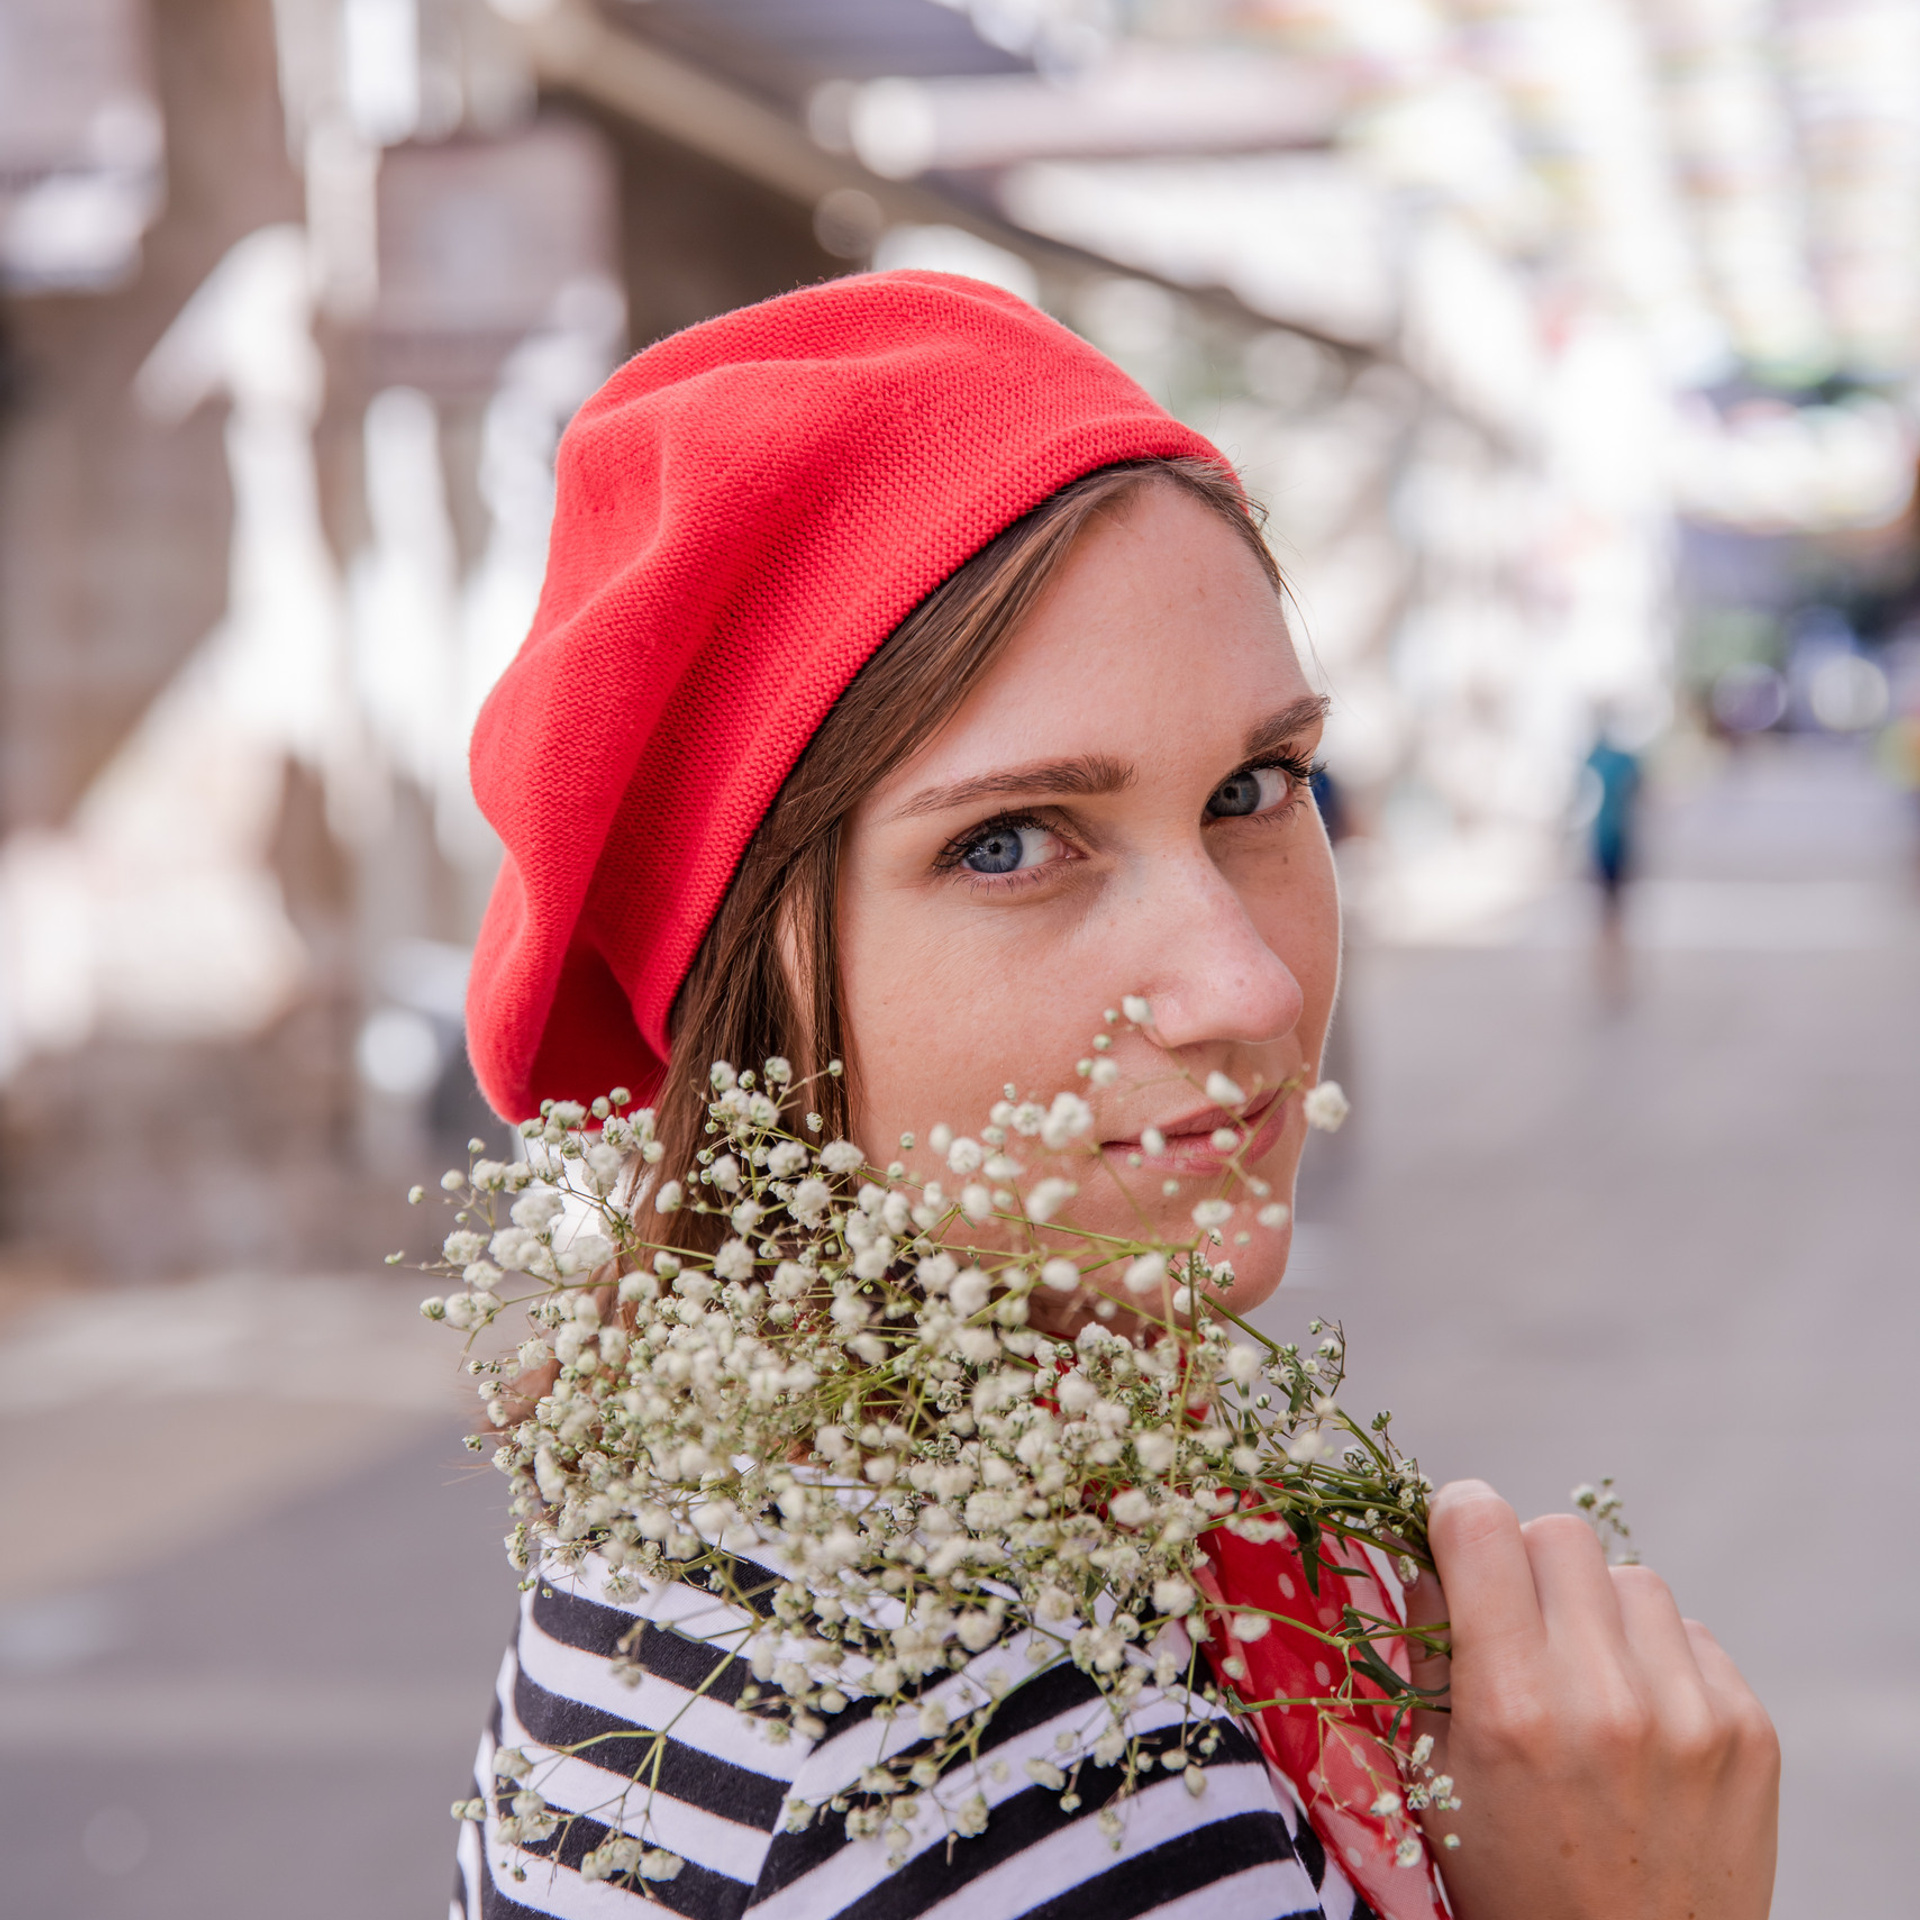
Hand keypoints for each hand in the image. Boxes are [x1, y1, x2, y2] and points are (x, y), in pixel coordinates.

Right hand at [1407, 1479, 1777, 1919]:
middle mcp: (1607, 1700)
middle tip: (1519, 1622)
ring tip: (1586, 1682)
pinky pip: (1692, 1633)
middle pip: (1559, 1534)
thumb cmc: (1510, 1878)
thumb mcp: (1434, 1773)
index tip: (1452, 1537)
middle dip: (1527, 1564)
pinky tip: (1640, 1720)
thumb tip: (1430, 1549)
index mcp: (1511, 1708)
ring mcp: (1691, 1714)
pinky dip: (1658, 1659)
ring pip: (1631, 1578)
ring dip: (1598, 1612)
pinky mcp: (1751, 1731)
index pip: (1481, 1525)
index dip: (1456, 1516)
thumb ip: (1426, 1648)